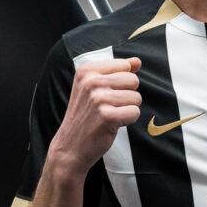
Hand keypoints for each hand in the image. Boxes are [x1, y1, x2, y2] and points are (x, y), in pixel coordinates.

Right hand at [50, 57, 142, 172]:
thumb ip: (117, 71)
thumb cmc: (85, 116)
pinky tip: (113, 124)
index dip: (122, 82)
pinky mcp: (107, 116)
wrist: (70, 146)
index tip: (106, 93)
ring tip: (110, 116)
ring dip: (127, 109)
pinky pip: (135, 112)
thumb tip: (137, 61)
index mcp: (87, 70)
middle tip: (110, 107)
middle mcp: (91, 81)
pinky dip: (128, 120)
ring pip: (136, 97)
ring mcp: (98, 98)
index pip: (124, 65)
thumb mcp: (94, 88)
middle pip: (133, 80)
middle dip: (128, 95)